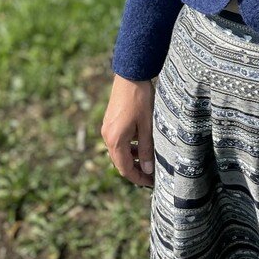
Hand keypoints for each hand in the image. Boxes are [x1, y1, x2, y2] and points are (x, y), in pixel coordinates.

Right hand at [101, 73, 156, 187]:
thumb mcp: (147, 125)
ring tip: (149, 160)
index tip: (151, 183)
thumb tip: (148, 170)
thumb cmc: (141, 99)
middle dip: (135, 170)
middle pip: (120, 161)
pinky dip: (129, 146)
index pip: (125, 168)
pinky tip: (141, 144)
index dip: (138, 178)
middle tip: (151, 175)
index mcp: (116, 140)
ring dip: (132, 158)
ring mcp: (107, 128)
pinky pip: (118, 140)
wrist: (130, 74)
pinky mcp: (110, 121)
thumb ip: (146, 149)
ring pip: (119, 151)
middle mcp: (107, 136)